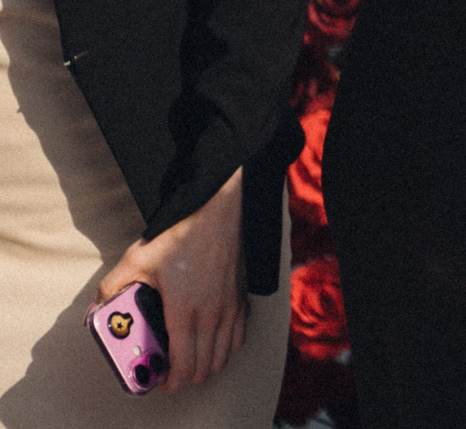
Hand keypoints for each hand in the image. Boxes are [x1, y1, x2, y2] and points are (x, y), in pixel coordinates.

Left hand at [97, 167, 245, 389]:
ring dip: (205, 365)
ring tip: (188, 361)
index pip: (184, 363)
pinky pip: (238, 337)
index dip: (171, 381)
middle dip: (185, 377)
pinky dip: (225, 347)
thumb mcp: (138, 257)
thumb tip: (97, 309)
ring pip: (223, 355)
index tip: (159, 382)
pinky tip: (212, 341)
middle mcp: (212, 313)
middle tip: (168, 373)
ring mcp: (230, 307)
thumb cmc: (183, 233)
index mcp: (184, 309)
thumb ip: (113, 285)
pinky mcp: (241, 298)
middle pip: (204, 366)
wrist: (221, 211)